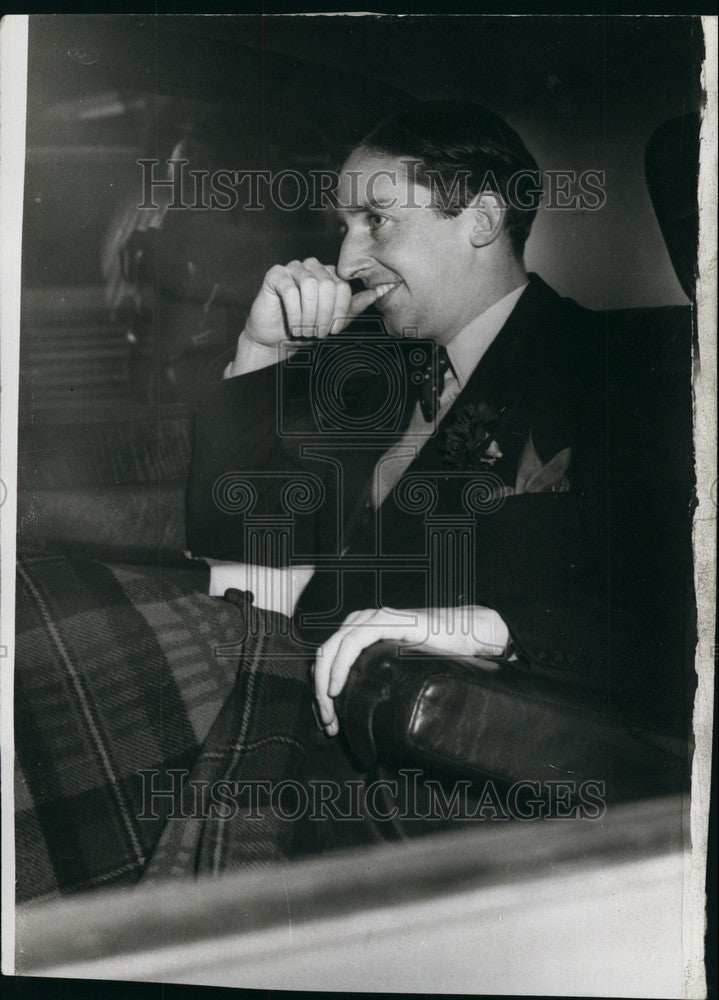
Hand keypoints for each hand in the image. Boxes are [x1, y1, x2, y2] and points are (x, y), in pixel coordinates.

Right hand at [243, 257, 395, 346]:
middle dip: (325, 315)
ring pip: (310, 285)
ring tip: (305, 330)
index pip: (343, 287)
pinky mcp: (275, 274)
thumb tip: (386, 288)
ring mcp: (293, 268)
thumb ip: (358, 304)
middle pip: (328, 285)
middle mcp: (312, 267)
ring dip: (309, 314)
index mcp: (329, 274)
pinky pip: (289, 289)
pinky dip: (294, 312)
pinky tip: (293, 326)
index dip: (339, 311)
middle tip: (318, 334)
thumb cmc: (307, 328)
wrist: (277, 339)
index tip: (332, 331)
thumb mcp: (336, 319)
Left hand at [313, 605, 508, 736]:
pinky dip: (340, 665)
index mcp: (359, 630)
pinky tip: (337, 686)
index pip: (327, 658)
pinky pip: (353, 642)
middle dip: (319, 692)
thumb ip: (375, 676)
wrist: (466, 634)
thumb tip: (354, 708)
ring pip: (332, 648)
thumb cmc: (435, 653)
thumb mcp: (396, 668)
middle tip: (327, 722)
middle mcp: (361, 620)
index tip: (328, 721)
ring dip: (324, 682)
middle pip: (324, 655)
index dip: (320, 689)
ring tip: (330, 710)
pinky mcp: (388, 621)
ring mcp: (373, 618)